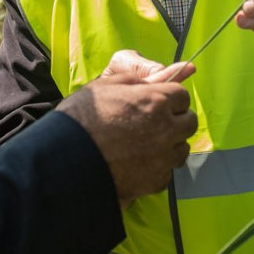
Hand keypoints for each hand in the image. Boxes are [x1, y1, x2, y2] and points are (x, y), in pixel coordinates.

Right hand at [56, 50, 196, 205]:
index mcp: (155, 101)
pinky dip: (157, 168)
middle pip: (189, 122)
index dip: (169, 98)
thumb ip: (138, 80)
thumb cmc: (80, 119)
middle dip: (176, 120)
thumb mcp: (105, 86)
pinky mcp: (155, 182)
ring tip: (145, 145)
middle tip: (153, 123)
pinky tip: (138, 164)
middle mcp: (165, 129)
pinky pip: (167, 172)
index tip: (157, 102)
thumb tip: (168, 71)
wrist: (64, 161)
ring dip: (170, 145)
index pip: (182, 95)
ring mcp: (162, 158)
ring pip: (182, 149)